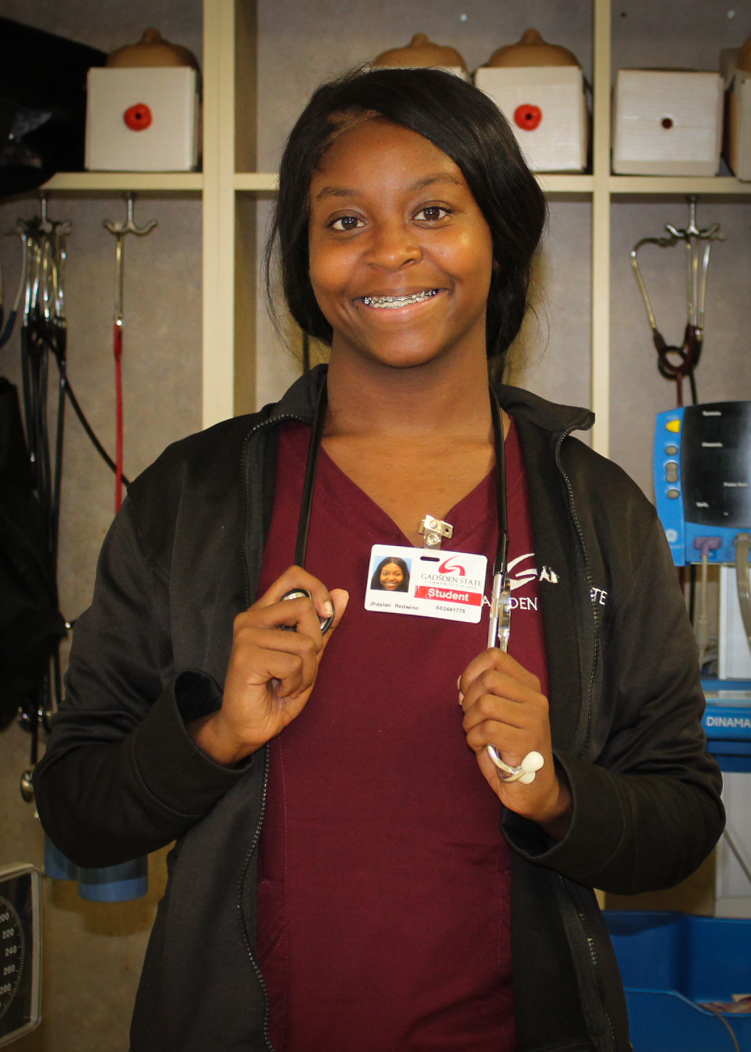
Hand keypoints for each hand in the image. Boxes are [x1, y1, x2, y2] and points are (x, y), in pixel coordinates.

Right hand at [188, 566, 348, 764]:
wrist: (251, 726)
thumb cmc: (277, 691)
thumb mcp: (309, 656)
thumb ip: (323, 626)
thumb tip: (342, 594)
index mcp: (266, 612)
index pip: (293, 576)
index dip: (317, 589)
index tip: (326, 614)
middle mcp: (252, 617)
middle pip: (305, 608)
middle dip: (315, 645)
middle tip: (299, 669)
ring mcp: (246, 634)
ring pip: (305, 642)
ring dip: (306, 672)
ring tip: (287, 682)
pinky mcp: (246, 655)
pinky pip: (293, 664)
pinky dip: (294, 683)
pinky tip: (277, 689)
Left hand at [459, 649, 571, 838]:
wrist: (534, 788)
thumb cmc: (511, 748)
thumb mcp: (500, 713)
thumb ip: (485, 693)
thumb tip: (461, 684)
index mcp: (528, 686)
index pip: (495, 656)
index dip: (472, 670)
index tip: (466, 690)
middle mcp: (535, 698)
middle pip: (488, 678)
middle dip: (469, 699)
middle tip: (471, 718)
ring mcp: (533, 719)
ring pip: (485, 704)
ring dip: (470, 722)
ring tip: (477, 735)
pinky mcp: (525, 741)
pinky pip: (486, 729)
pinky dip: (474, 739)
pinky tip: (482, 747)